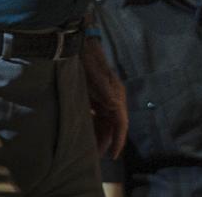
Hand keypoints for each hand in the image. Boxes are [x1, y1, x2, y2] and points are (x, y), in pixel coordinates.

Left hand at [81, 35, 127, 156]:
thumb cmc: (88, 61)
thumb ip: (105, 92)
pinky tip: (83, 132)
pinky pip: (97, 116)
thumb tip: (115, 108)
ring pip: (104, 122)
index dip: (118, 140)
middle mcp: (113, 98)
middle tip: (94, 156)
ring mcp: (105, 98)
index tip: (114, 156)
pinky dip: (92, 125)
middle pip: (112, 125)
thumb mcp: (94, 77)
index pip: (121, 122)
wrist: (80, 46)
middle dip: (105, 141)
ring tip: (87, 148)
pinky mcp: (96, 97)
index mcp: (116, 95)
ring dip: (98, 134)